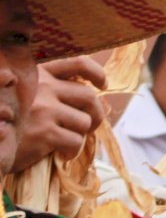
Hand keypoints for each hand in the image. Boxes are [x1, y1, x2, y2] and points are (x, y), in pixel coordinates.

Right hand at [12, 57, 105, 171]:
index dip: (97, 73)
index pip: (78, 64)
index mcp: (37, 74)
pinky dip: (72, 151)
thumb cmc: (11, 122)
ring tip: (67, 142)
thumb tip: (94, 92)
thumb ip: (52, 89)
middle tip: (89, 127)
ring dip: (81, 135)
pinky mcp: (45, 132)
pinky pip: (76, 141)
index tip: (102, 85)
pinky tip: (61, 154)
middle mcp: (41, 86)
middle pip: (89, 96)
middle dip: (96, 114)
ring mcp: (43, 108)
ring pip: (84, 121)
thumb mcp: (26, 96)